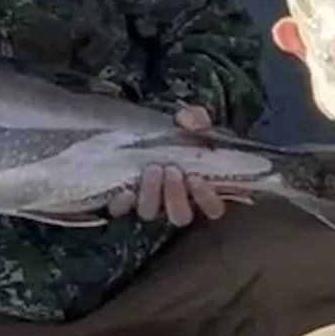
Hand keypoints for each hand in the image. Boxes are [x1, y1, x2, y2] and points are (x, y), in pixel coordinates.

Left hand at [108, 106, 232, 224]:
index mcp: (201, 191)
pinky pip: (121, 210)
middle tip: (170, 169)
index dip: (206, 200)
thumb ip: (198, 120)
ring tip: (152, 168)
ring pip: (151, 213)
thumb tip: (188, 122)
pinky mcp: (126, 199)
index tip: (197, 179)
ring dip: (152, 194)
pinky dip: (123, 203)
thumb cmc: (180, 132)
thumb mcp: (194, 122)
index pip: (213, 209)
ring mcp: (151, 202)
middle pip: (179, 216)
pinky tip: (126, 192)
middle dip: (175, 196)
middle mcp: (177, 203)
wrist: (149, 129)